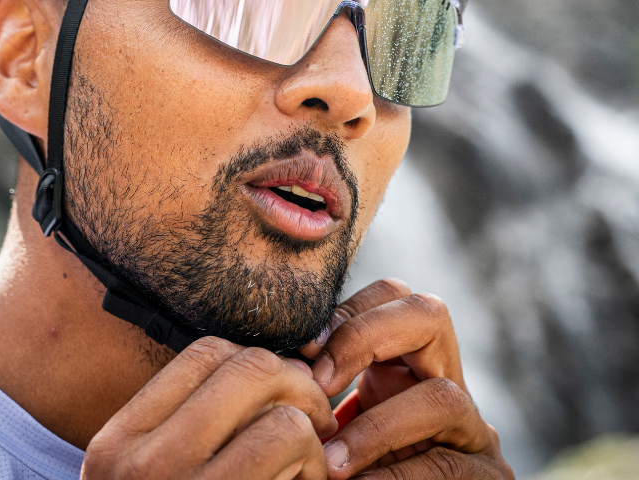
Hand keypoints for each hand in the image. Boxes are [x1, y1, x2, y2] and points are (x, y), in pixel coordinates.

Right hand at [81, 336, 337, 479]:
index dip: (253, 359)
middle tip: (318, 415)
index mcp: (117, 443)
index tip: (280, 391)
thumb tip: (278, 368)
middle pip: (244, 367)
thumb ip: (193, 429)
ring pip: (278, 407)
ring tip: (313, 464)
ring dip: (310, 433)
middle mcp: (138, 462)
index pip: (198, 356)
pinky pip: (290, 443)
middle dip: (296, 383)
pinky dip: (317, 464)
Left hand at [299, 279, 514, 478]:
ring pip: (444, 396)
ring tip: (331, 461)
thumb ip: (320, 390)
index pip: (391, 295)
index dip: (348, 310)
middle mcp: (446, 380)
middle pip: (430, 313)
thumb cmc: (355, 468)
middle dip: (368, 336)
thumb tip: (272, 365)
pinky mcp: (485, 477)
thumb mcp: (338, 422)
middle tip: (320, 382)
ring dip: (377, 428)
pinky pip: (446, 468)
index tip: (302, 350)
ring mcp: (473, 430)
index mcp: (405, 359)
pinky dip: (392, 478)